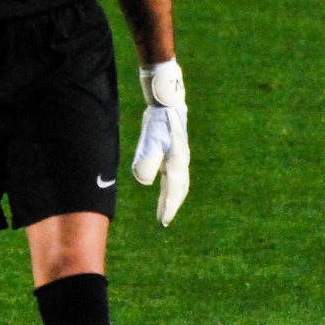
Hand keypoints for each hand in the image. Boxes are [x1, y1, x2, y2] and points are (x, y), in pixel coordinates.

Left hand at [131, 58, 188, 225]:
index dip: (168, 207)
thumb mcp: (149, 141)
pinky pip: (175, 173)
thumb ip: (146, 161)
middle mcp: (181, 161)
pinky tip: (164, 183)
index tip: (163, 221)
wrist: (167, 102)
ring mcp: (180, 155)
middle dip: (172, 204)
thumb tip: (143, 181)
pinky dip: (171, 183)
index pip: (173, 191)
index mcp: (177, 163)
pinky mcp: (175, 150)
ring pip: (179, 181)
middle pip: (179, 189)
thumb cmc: (158, 122)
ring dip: (173, 195)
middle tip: (164, 219)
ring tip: (165, 207)